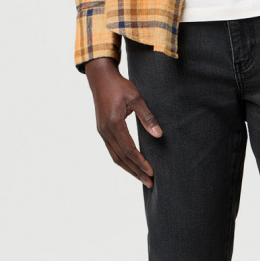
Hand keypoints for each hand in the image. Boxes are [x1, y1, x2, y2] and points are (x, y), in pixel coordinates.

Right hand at [85, 58, 161, 187]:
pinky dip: (122, 161)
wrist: (100, 78)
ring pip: (115, 157)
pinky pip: (112, 151)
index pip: (129, 149)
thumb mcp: (136, 98)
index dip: (141, 162)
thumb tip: (158, 134)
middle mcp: (106, 131)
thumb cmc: (119, 86)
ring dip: (129, 169)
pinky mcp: (102, 131)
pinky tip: (131, 166)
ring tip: (141, 179)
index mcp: (114, 123)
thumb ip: (147, 117)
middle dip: (136, 172)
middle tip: (149, 183)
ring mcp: (102, 132)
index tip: (151, 172)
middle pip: (122, 158)